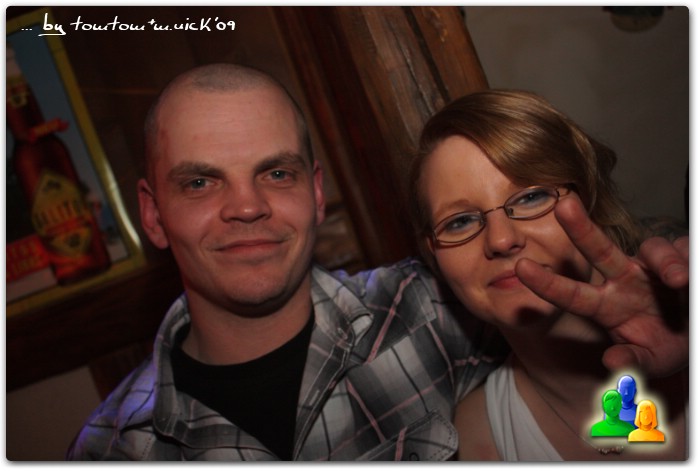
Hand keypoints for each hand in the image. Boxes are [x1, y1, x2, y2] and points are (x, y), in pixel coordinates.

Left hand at [514, 196, 688, 376]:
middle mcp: (623, 279)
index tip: (520, 268)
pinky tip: (692, 276)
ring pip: (652, 249)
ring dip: (666, 262)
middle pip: (598, 249)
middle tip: (563, 206)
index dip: (547, 283)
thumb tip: (613, 362)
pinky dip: (688, 259)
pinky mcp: (682, 260)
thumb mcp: (648, 361)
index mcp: (606, 305)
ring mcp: (651, 268)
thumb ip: (632, 363)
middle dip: (580, 228)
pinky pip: (684, 251)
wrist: (692, 337)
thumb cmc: (662, 347)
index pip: (572, 294)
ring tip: (679, 281)